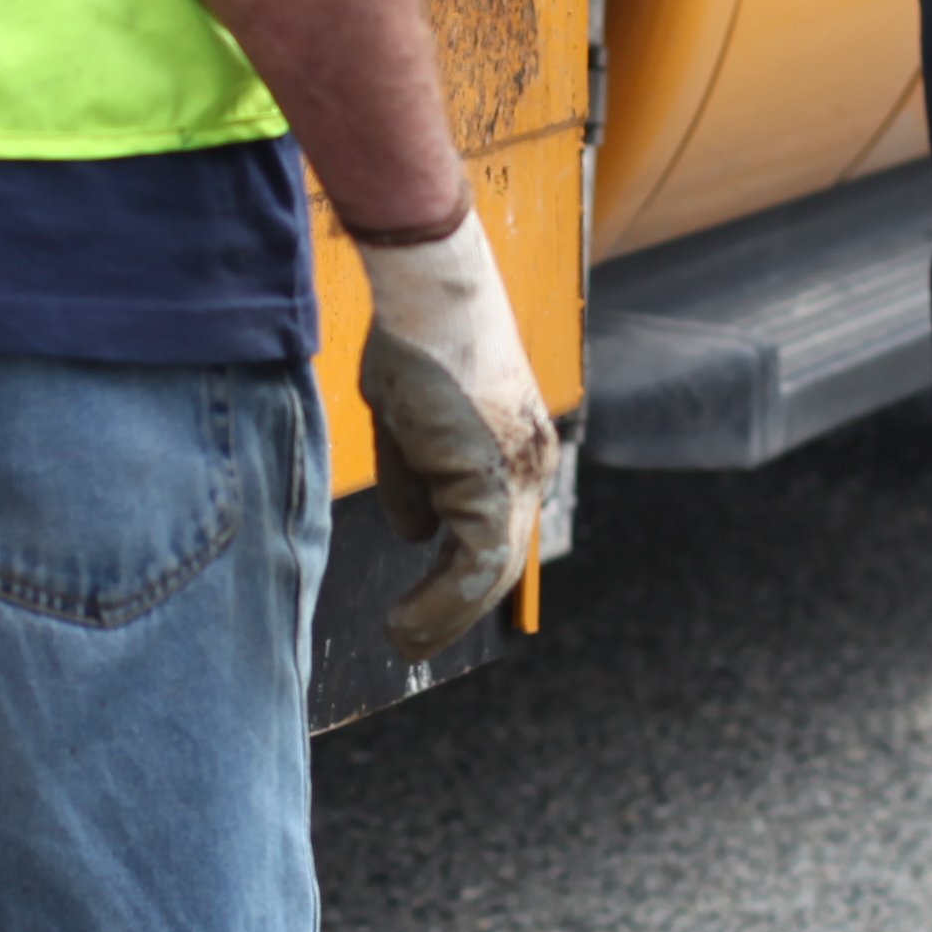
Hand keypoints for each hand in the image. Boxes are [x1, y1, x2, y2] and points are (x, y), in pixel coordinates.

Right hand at [351, 207, 558, 660]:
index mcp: (513, 449)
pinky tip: (406, 620)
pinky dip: (441, 600)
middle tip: (412, 642)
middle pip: (499, 561)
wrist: (430, 290)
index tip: (424, 608)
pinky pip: (476, 562)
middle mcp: (528, 465)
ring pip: (492, 570)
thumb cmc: (415, 337)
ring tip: (403, 641)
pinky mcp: (494, 478)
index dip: (459, 579)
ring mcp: (517, 472)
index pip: (494, 531)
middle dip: (455, 611)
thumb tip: (416, 533)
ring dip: (445, 617)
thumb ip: (415, 479)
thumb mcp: (407, 421)